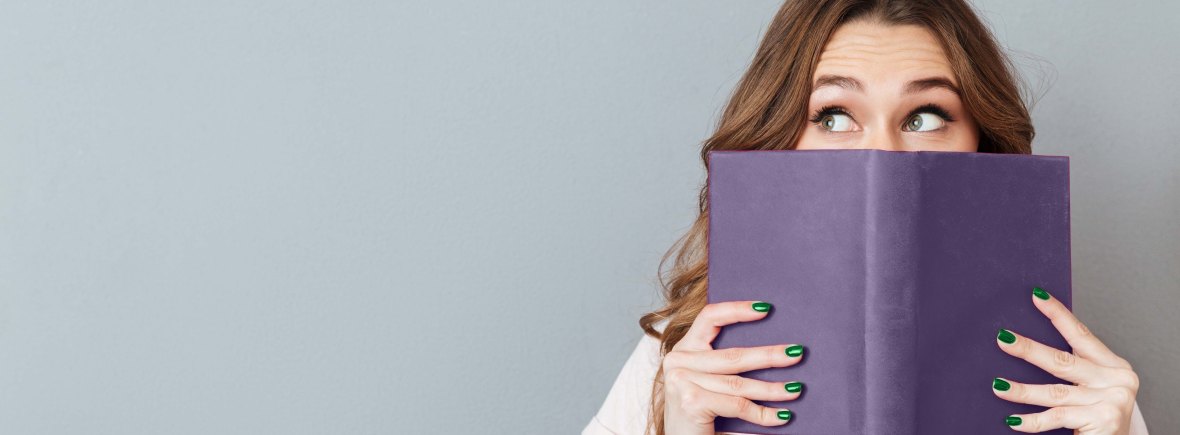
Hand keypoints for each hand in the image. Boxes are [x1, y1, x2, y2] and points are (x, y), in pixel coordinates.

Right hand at [662, 300, 803, 434]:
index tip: (766, 308)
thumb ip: (727, 367)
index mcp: (683, 350)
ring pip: (739, 383)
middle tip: (797, 353)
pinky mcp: (691, 400)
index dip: (737, 309)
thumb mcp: (708, 385)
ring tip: (796, 389)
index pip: (709, 317)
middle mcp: (677, 361)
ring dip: (773, 389)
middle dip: (769, 355)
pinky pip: (738, 405)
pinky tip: (782, 417)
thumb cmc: (697, 418)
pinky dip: (763, 414)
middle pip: (733, 354)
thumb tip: (776, 353)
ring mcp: (682, 380)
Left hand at [993, 287, 1139, 433]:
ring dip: (1022, 390)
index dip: (1058, 315)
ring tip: (998, 385)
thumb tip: (1024, 347)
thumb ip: (1072, 370)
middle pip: (1063, 361)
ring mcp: (1112, 399)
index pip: (1081, 335)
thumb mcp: (1089, 387)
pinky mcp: (1104, 419)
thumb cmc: (1098, 416)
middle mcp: (1117, 379)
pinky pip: (1057, 417)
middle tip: (1003, 339)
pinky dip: (1032, 421)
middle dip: (1029, 350)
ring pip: (1055, 391)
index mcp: (1114, 366)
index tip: (1037, 296)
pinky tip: (1012, 420)